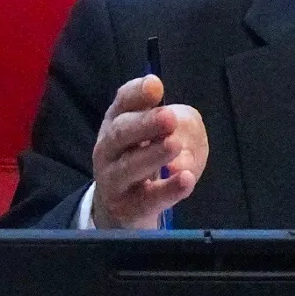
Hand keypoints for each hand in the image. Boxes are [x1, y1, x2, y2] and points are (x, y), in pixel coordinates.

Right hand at [90, 76, 209, 227]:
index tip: (155, 86)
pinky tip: (185, 179)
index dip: (137, 94)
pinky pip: (147, 200)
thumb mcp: (161, 134)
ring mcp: (113, 181)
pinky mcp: (127, 209)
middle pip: (120, 133)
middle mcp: (108, 149)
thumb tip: (181, 133)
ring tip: (174, 144)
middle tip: (169, 117)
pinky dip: (167, 191)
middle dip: (145, 124)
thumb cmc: (143, 160)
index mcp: (116, 122)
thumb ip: (179, 123)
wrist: (120, 209)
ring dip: (152, 155)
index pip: (122, 103)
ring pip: (128, 167)